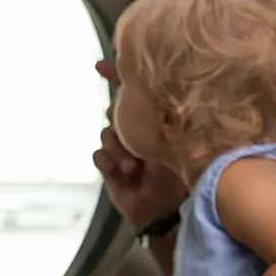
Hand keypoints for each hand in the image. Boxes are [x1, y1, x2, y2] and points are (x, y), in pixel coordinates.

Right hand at [93, 61, 187, 229]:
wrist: (167, 211)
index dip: (115, 75)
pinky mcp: (110, 169)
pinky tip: (121, 172)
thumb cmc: (178, 172)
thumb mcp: (169, 139)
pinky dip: (107, 161)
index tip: (100, 65)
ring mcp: (122, 150)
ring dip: (117, 149)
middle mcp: (137, 131)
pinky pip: (98, 156)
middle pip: (114, 112)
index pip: (131, 92)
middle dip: (118, 121)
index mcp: (153, 121)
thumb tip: (148, 84)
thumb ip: (154, 114)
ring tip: (133, 166)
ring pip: (106, 135)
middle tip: (128, 135)